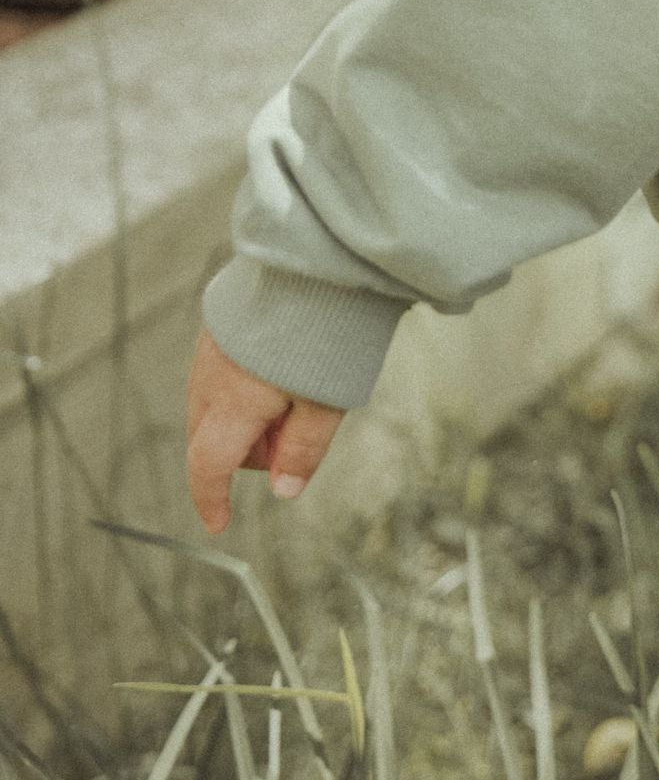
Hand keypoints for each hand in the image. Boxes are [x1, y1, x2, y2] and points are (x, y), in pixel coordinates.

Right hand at [185, 325, 346, 534]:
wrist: (323, 256)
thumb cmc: (330, 330)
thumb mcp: (328, 401)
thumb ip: (303, 449)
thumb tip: (283, 490)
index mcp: (235, 401)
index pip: (208, 465)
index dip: (211, 499)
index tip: (219, 523)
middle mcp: (212, 375)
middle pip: (209, 437)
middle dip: (242, 454)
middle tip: (292, 440)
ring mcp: (212, 346)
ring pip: (211, 404)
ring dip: (242, 420)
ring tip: (295, 399)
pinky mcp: (221, 323)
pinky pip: (218, 372)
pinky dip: (240, 389)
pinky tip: (281, 372)